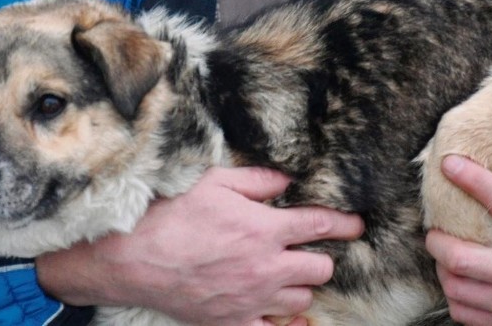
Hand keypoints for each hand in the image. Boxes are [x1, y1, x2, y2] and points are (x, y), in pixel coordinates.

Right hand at [36, 166, 363, 324]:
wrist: (134, 257)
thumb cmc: (174, 213)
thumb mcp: (217, 181)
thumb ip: (258, 180)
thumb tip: (287, 181)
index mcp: (265, 228)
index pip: (320, 225)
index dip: (344, 224)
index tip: (357, 224)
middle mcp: (266, 267)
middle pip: (319, 268)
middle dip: (321, 255)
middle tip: (308, 246)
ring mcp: (251, 298)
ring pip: (301, 300)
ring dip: (301, 285)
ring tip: (290, 272)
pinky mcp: (233, 321)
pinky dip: (282, 322)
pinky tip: (284, 314)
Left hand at [424, 156, 491, 325]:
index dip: (470, 178)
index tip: (448, 163)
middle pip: (459, 257)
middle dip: (437, 239)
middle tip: (433, 228)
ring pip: (456, 288)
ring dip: (442, 268)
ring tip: (444, 254)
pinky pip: (465, 315)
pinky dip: (455, 297)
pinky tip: (460, 283)